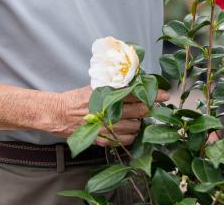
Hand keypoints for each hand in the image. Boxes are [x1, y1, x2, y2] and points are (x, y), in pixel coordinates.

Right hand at [55, 86, 169, 144]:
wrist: (59, 114)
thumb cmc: (77, 98)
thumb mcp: (95, 86)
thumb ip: (114, 86)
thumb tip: (135, 82)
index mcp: (107, 95)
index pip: (136, 94)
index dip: (153, 94)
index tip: (164, 95)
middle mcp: (108, 111)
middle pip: (139, 111)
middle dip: (150, 108)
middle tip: (157, 107)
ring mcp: (106, 127)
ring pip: (134, 127)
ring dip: (140, 123)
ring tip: (139, 119)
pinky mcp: (101, 139)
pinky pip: (123, 141)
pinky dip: (130, 137)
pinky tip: (130, 132)